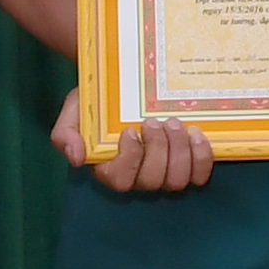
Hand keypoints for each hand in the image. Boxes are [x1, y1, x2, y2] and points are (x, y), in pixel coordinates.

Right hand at [51, 88, 216, 192]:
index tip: (129, 130)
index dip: (129, 160)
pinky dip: (202, 158)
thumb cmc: (96, 103)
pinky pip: (200, 175)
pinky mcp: (188, 164)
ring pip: (177, 181)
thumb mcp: (74, 113)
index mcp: (110, 170)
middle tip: (156, 121)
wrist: (123, 86)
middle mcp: (139, 177)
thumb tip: (76, 158)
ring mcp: (165, 172)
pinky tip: (197, 135)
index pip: (121, 181)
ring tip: (176, 124)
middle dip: (158, 151)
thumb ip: (65, 135)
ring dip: (180, 153)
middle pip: (154, 182)